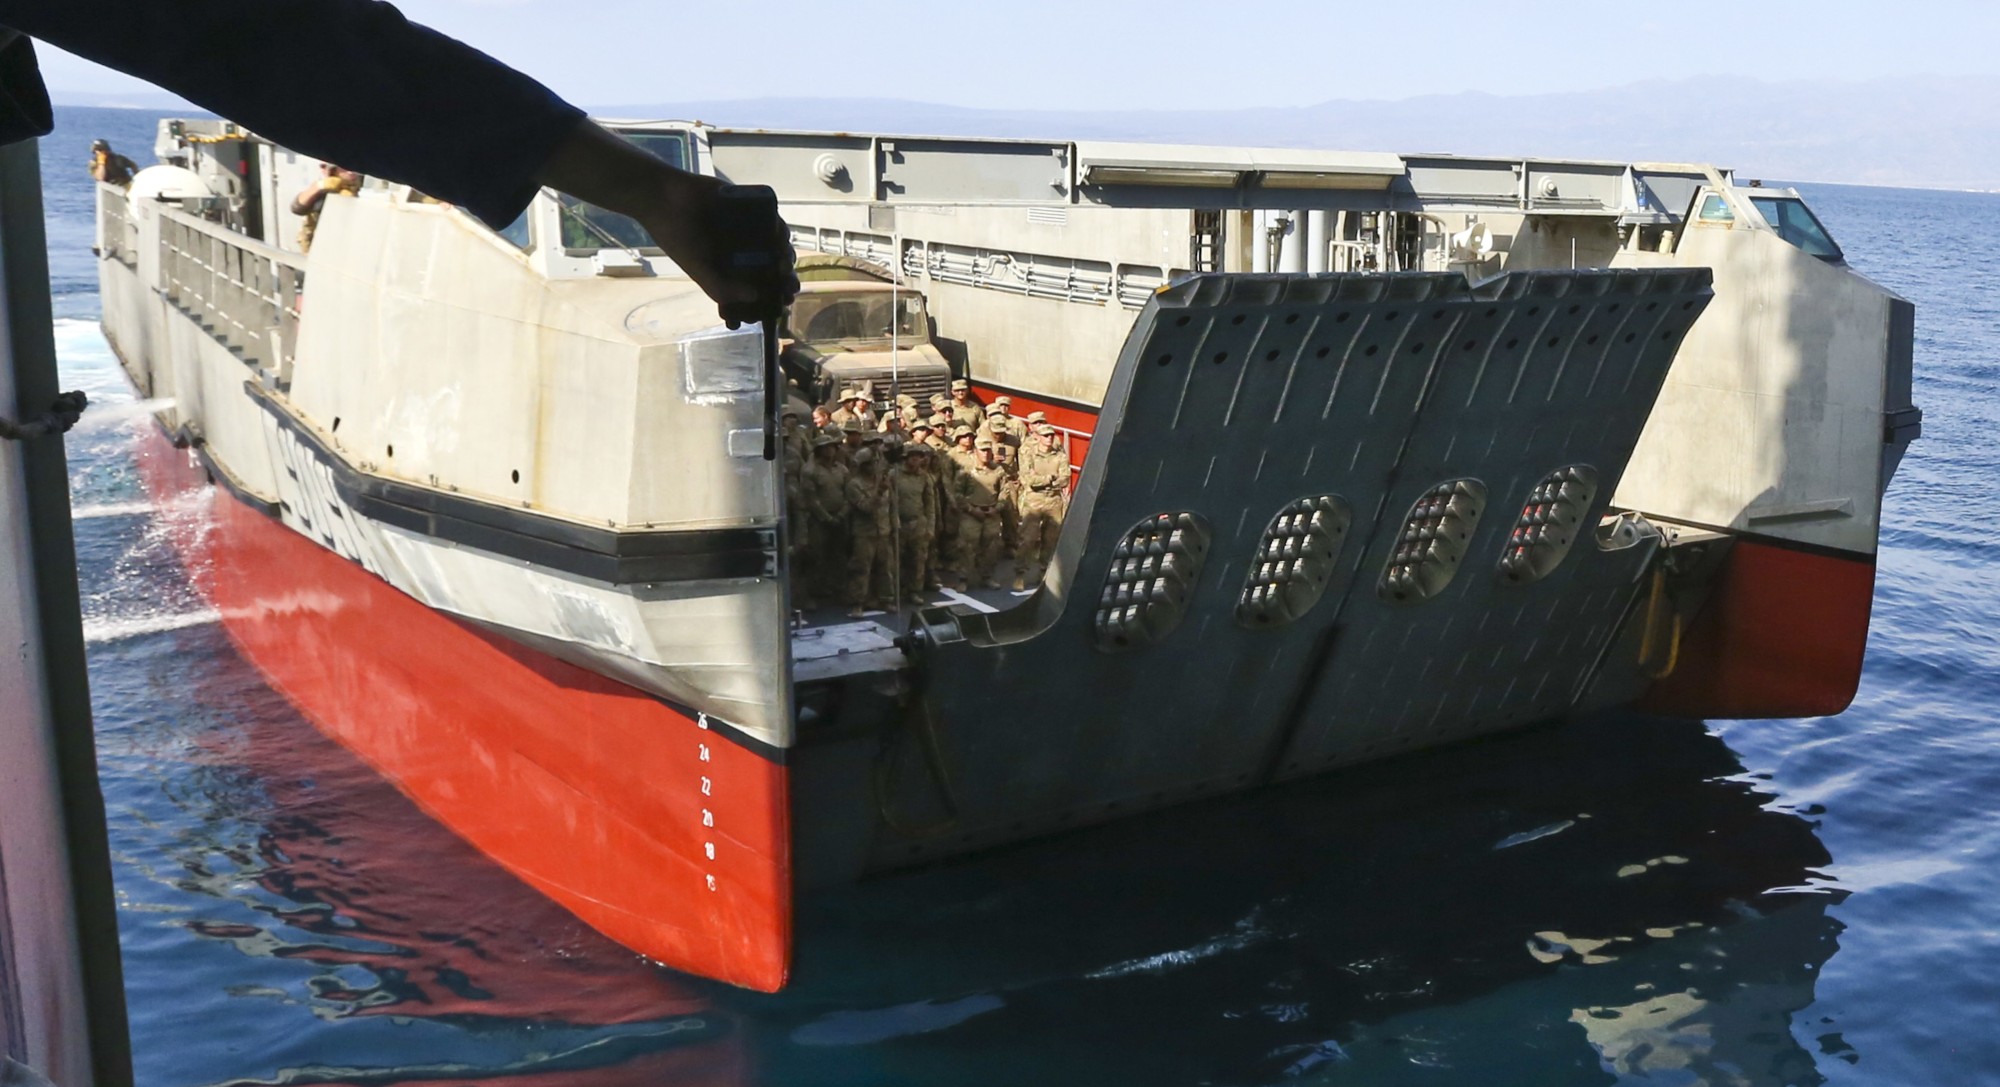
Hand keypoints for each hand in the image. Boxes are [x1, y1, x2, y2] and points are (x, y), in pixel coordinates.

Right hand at [638, 173, 798, 327]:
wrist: (664, 199)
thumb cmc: (678, 237)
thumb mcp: (698, 270)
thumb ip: (722, 288)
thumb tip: (754, 297)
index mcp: (731, 269)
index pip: (760, 286)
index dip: (774, 295)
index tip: (783, 302)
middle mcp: (743, 250)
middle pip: (773, 267)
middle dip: (784, 278)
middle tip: (788, 285)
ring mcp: (748, 229)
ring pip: (776, 245)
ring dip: (785, 256)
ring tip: (782, 264)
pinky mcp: (750, 207)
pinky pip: (772, 219)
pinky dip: (778, 229)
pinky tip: (778, 238)